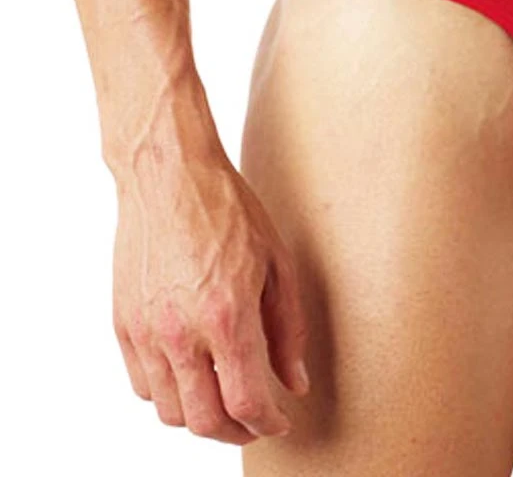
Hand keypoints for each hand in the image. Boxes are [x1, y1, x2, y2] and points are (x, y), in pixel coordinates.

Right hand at [111, 141, 309, 443]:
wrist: (169, 175)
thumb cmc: (228, 211)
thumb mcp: (278, 264)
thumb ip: (288, 330)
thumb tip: (295, 382)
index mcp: (227, 317)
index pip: (246, 402)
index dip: (268, 423)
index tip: (281, 421)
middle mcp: (181, 332)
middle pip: (204, 420)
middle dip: (235, 431)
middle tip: (255, 420)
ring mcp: (146, 331)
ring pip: (169, 411)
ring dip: (200, 416)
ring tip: (224, 398)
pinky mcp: (122, 323)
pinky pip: (142, 384)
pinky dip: (169, 393)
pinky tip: (192, 373)